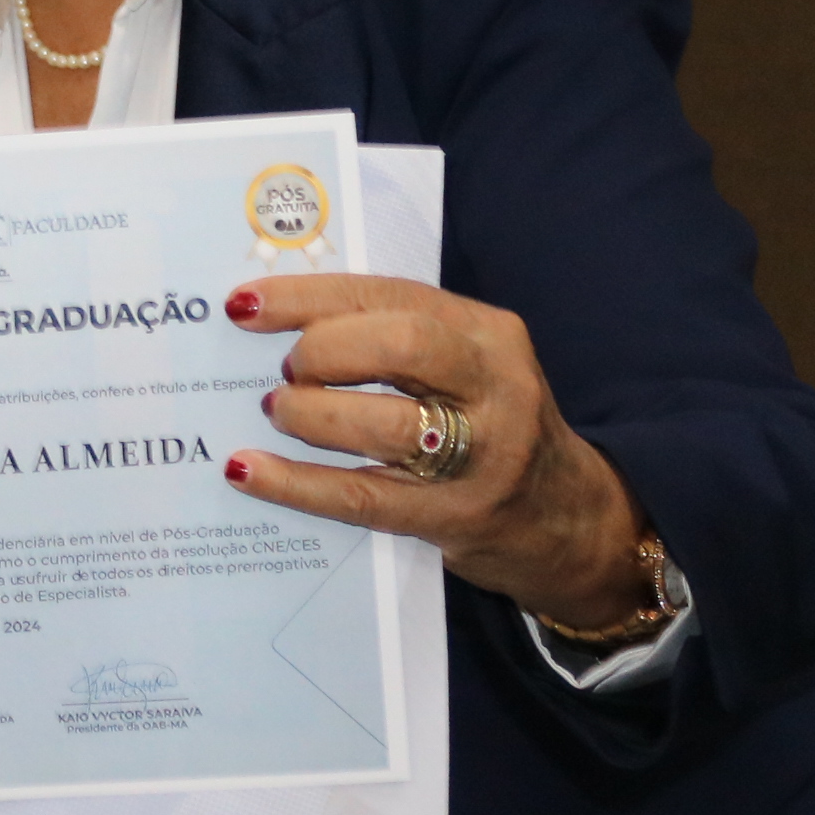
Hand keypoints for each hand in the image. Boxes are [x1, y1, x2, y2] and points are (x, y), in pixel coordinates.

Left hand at [223, 272, 654, 630]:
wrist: (569, 519)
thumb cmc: (489, 425)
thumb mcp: (463, 365)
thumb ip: (393, 336)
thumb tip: (276, 318)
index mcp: (489, 332)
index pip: (389, 296)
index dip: (309, 296)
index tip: (246, 304)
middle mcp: (496, 386)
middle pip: (400, 346)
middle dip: (324, 351)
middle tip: (289, 372)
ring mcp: (486, 456)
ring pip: (384, 424)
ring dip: (310, 415)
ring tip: (281, 414)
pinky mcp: (459, 516)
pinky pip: (362, 496)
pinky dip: (295, 483)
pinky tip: (247, 470)